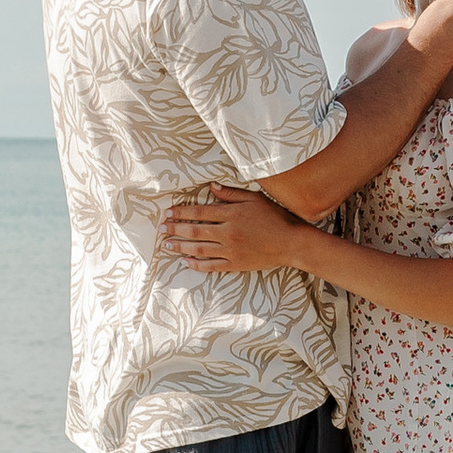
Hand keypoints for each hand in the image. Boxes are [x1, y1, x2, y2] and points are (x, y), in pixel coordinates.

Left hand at [162, 183, 302, 274]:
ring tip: (166, 245)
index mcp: (231, 215)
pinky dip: (196, 264)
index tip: (168, 213)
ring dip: (180, 246)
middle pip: (194, 231)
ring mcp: (230, 250)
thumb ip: (232, 193)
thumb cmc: (276, 218)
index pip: (199, 212)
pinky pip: (211, 265)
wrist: (291, 243)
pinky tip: (185, 261)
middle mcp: (228, 233)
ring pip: (199, 248)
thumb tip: (212, 186)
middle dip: (174, 229)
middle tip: (160, 229)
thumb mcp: (255, 199)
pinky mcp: (235, 264)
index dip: (181, 212)